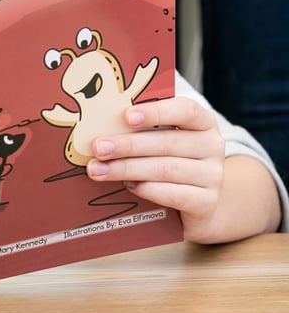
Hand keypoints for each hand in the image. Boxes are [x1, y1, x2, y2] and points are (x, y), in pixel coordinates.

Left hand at [86, 97, 225, 241]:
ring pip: (166, 169)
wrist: (196, 202)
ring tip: (100, 170)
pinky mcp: (207, 202)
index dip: (155, 112)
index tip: (126, 116)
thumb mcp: (160, 137)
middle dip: (127, 145)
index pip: (184, 110)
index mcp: (202, 121)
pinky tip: (128, 186)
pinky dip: (147, 189)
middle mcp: (212, 146)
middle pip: (167, 142)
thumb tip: (99, 123)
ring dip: (127, 169)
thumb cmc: (169, 159)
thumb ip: (140, 127)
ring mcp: (213, 176)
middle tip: (97, 148)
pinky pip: (174, 194)